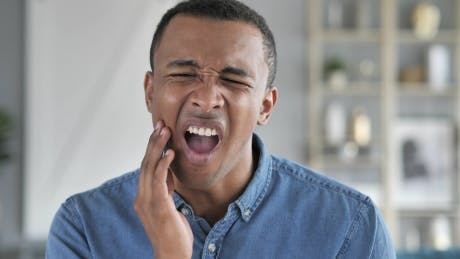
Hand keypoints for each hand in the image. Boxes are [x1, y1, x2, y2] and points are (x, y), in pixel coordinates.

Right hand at [134, 120, 192, 258]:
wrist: (172, 255)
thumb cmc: (173, 233)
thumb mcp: (169, 206)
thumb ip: (166, 189)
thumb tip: (169, 172)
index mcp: (143, 196)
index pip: (146, 167)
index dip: (152, 148)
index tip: (160, 131)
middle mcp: (142, 197)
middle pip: (145, 163)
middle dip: (153, 142)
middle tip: (161, 124)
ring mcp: (148, 202)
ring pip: (149, 168)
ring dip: (158, 147)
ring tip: (165, 131)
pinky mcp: (159, 207)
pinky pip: (159, 181)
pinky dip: (164, 165)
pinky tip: (170, 153)